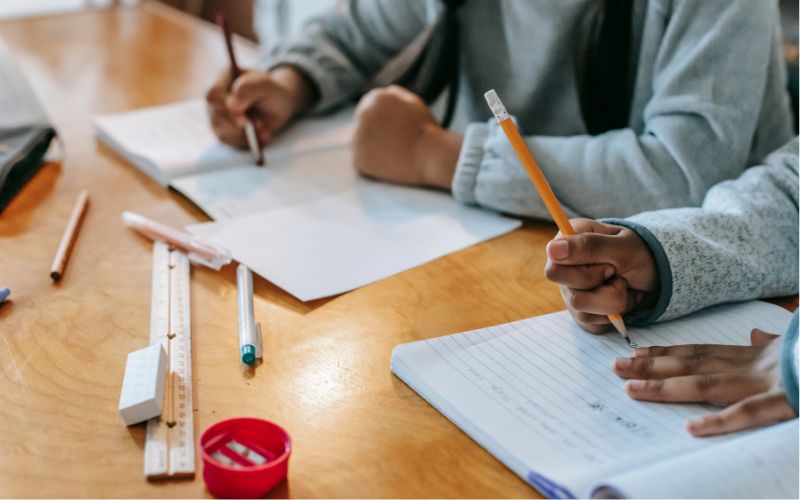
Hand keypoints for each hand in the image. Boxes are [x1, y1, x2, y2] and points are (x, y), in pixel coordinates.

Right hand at [205, 66, 314, 147]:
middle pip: (216, 115)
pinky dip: (247, 141)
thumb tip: (231, 106)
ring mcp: (216, 115)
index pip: (213, 93)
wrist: (278, 105)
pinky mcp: (223, 130)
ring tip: (263, 127)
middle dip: (241, 124)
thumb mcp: (265, 84)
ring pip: (222, 131)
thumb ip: (249, 89)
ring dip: (245, 134)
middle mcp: (215, 97)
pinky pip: (230, 141)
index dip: (225, 107)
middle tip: (260, 124)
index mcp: (223, 78)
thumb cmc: (271, 90)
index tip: (244, 120)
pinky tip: (260, 135)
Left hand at [352, 85, 462, 188]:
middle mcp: (362, 114)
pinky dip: (372, 167)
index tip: (394, 131)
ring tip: (394, 154)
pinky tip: (389, 165)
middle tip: (395, 144)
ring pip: (360, 145)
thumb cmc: (426, 130)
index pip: (368, 108)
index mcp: (375, 97)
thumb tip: (384, 92)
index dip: (381, 122)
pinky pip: (362, 163)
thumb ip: (395, 95)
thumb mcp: (413, 102)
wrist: (432, 155)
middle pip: (362, 126)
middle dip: (375, 135)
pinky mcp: (359, 159)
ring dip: (372, 150)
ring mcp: (358, 137)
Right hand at [544, 219, 658, 333]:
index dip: (583, 272)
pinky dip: (613, 313)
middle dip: (603, 286)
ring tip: (620, 284)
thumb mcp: (621, 246)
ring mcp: (570, 292)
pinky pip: (592, 323)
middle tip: (615, 271)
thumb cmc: (637, 253)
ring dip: (613, 300)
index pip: (554, 271)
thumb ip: (588, 245)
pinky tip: (618, 297)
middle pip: (571, 295)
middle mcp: (563, 268)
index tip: (607, 263)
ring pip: (583, 311)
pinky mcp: (581, 312)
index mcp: (566, 243)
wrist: (653, 273)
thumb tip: (552, 249)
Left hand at [613, 328, 794, 435]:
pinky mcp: (790, 402)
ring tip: (631, 389)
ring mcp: (771, 384)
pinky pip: (751, 414)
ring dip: (668, 387)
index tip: (635, 351)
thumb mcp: (795, 345)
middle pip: (693, 364)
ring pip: (708, 385)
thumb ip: (771, 342)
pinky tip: (692, 430)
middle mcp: (756, 366)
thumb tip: (755, 334)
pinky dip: (722, 422)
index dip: (667, 351)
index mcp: (758, 355)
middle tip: (614, 367)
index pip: (702, 351)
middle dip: (652, 366)